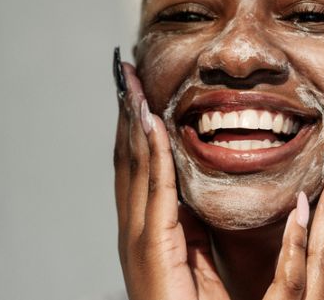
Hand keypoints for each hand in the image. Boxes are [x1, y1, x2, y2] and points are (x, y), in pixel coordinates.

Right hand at [113, 58, 323, 299]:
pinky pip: (154, 191)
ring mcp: (138, 239)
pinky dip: (150, 155)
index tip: (137, 89)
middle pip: (128, 158)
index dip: (136, 126)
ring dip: (132, 122)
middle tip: (124, 72)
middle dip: (126, 114)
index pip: (138, 165)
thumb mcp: (198, 248)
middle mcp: (135, 228)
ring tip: (129, 84)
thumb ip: (192, 217)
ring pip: (133, 167)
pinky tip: (149, 123)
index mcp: (149, 227)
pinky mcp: (152, 250)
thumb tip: (194, 182)